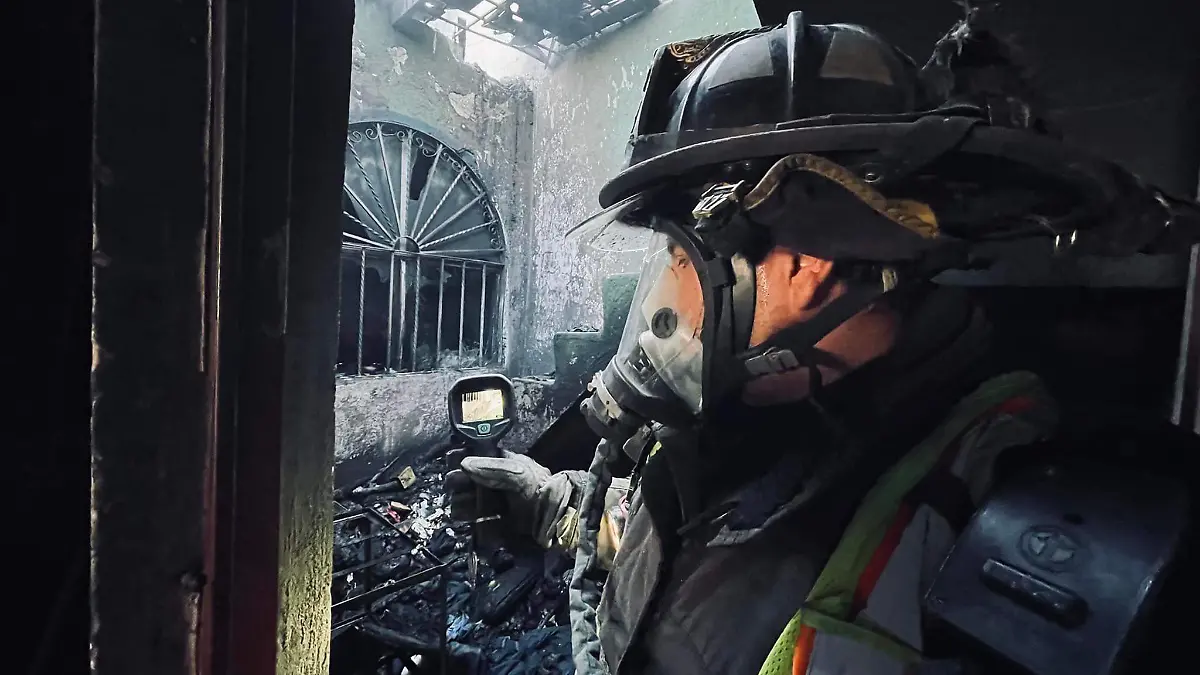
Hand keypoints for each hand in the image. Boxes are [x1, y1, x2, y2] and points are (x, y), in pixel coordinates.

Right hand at [445, 450, 581, 548]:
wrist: (556, 518)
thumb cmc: (538, 489)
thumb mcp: (518, 473)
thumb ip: (492, 468)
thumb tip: (464, 463)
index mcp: (502, 465)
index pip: (476, 459)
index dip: (462, 459)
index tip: (452, 462)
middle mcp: (497, 483)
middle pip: (469, 482)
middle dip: (459, 483)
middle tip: (454, 486)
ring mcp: (498, 504)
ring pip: (471, 502)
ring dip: (461, 503)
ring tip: (458, 505)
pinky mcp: (499, 524)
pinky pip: (480, 523)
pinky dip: (472, 522)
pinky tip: (467, 521)